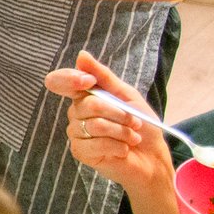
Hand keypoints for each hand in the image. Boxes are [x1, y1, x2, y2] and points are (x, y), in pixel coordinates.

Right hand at [46, 50, 174, 192]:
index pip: (61, 81)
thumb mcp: (127, 96)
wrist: (153, 157)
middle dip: (119, 113)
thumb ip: (104, 77)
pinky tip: (123, 150)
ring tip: (132, 138)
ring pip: (95, 125)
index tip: (88, 81)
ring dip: (122, 131)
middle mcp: (76, 113)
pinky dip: (117, 146)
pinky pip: (95, 144)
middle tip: (135, 122)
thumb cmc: (143, 127)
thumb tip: (81, 56)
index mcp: (85, 96)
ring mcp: (76, 133)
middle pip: (88, 104)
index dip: (69, 79)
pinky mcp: (80, 152)